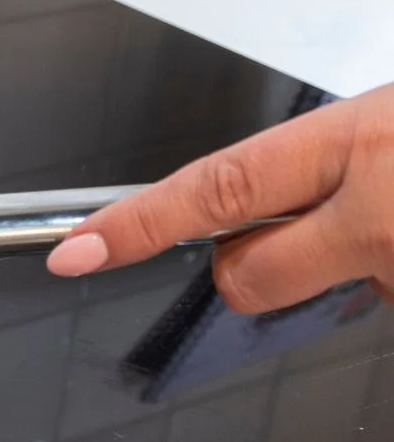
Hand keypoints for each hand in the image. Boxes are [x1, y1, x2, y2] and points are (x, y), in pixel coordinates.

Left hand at [45, 84, 393, 313]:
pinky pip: (379, 299)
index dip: (138, 222)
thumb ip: (328, 152)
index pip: (217, 188)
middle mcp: (377, 214)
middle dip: (251, 262)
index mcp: (357, 142)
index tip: (78, 248)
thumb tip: (267, 194)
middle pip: (245, 278)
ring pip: (325, 288)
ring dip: (352, 260)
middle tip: (314, 222)